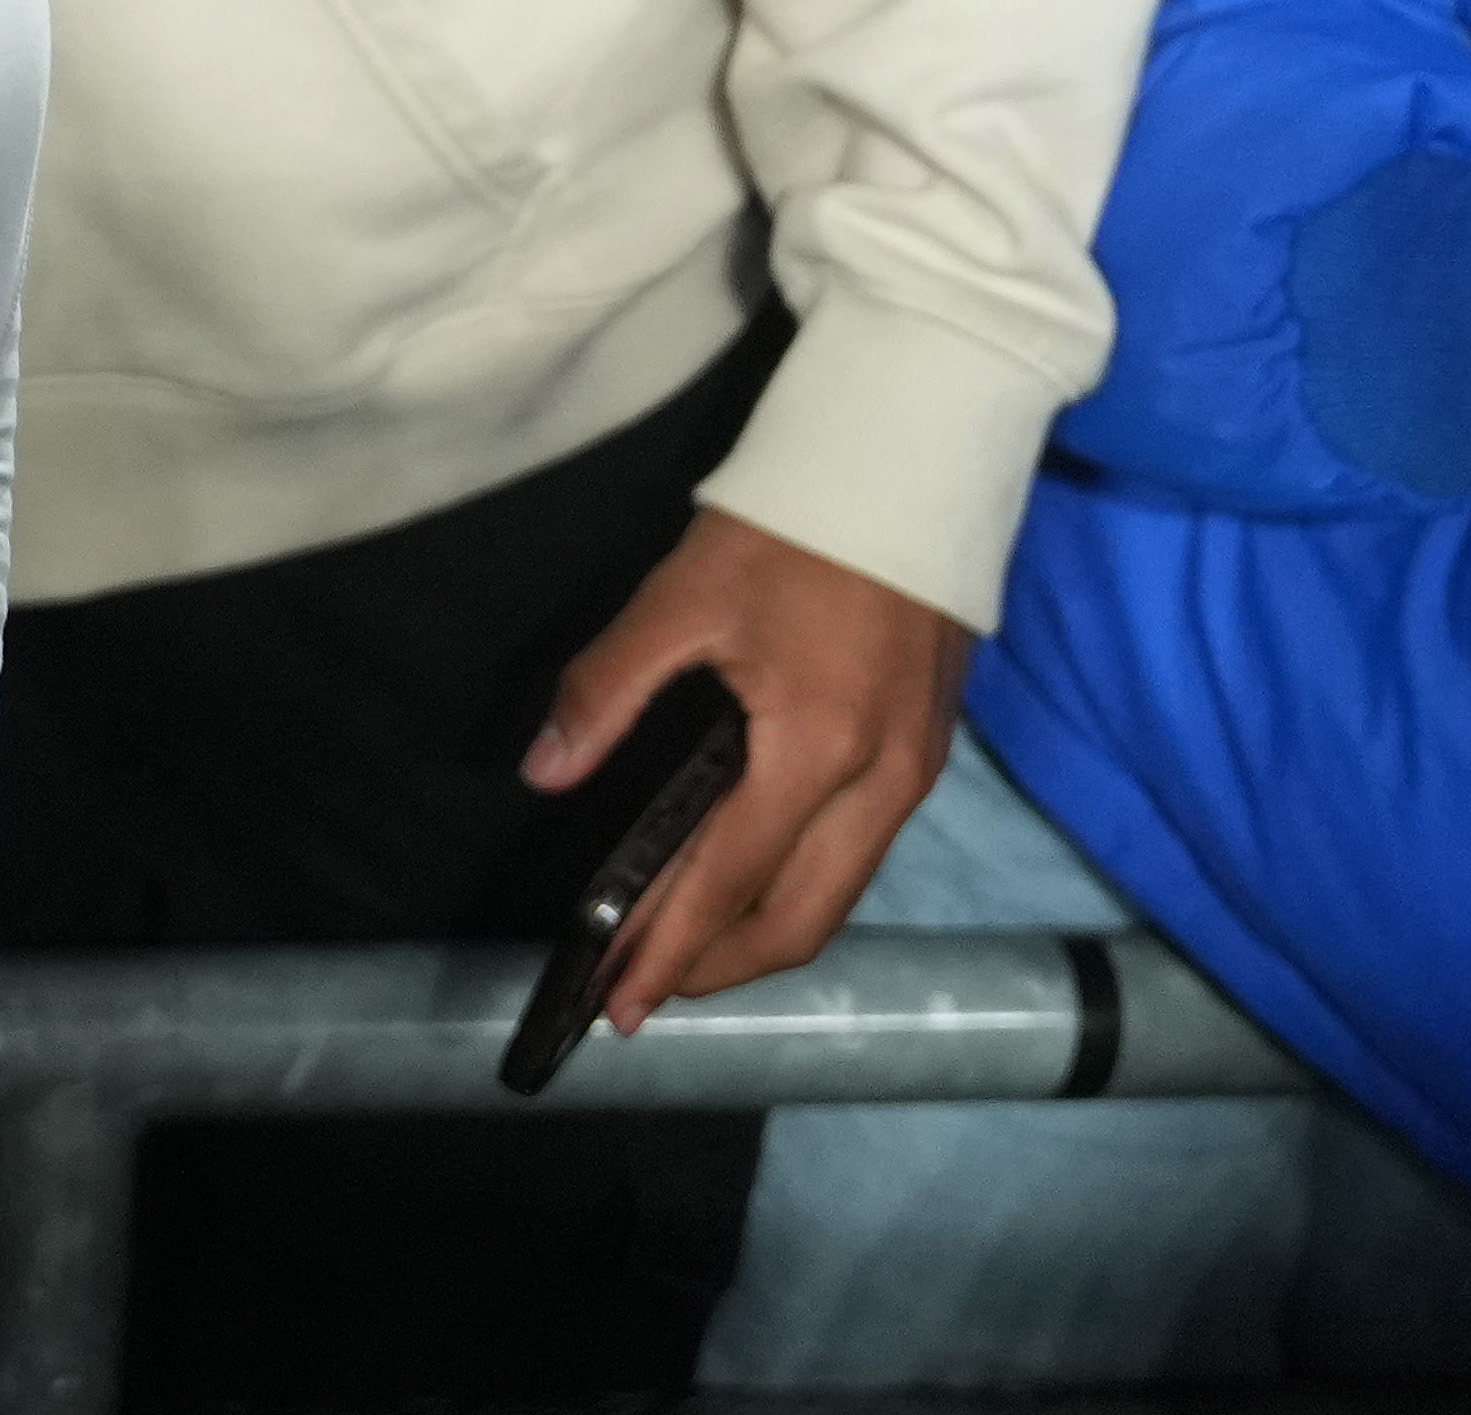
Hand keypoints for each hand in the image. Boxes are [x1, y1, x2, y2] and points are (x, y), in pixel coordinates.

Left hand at [519, 508, 967, 1031]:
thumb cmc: (787, 530)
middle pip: (800, 921)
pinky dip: (799, 890)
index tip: (617, 1000)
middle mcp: (880, 783)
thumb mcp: (679, 600)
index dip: (667, 948)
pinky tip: (746, 884)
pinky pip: (858, 856)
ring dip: (760, 937)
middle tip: (641, 992)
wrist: (909, 470)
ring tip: (681, 954)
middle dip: (718, 967)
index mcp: (815, 748)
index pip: (727, 881)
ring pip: (837, 896)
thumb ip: (608, 691)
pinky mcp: (924, 755)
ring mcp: (914, 775)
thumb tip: (546, 773)